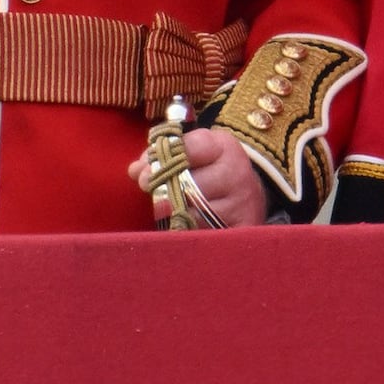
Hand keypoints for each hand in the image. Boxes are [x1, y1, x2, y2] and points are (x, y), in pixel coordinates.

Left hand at [143, 124, 268, 228]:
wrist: (248, 197)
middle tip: (153, 198)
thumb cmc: (210, 171)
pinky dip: (191, 234)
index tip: (143, 174)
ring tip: (170, 214)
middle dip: (165, 192)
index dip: (161, 161)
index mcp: (223, 147)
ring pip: (196, 214)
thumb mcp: (192, 154)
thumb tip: (135, 170)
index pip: (188, 149)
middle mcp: (237, 174)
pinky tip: (185, 230)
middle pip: (190, 185)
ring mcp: (243, 203)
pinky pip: (207, 236)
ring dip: (176, 216)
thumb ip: (162, 157)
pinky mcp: (244, 229)